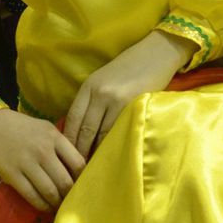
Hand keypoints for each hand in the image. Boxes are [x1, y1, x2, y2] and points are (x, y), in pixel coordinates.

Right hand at [0, 107, 85, 210]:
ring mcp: (26, 164)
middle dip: (71, 195)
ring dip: (57, 203)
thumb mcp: (46, 129)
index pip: (78, 163)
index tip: (82, 185)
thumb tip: (78, 169)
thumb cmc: (22, 127)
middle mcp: (43, 151)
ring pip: (50, 191)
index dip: (83, 178)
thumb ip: (62, 146)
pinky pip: (31, 196)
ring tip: (60, 206)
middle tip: (72, 201)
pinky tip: (46, 207)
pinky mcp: (11, 175)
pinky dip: (42, 205)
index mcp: (55, 137)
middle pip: (65, 181)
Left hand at [63, 29, 187, 157]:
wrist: (155, 54)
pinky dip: (112, 145)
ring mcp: (116, 100)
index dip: (68, 139)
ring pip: (100, 133)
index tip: (66, 155)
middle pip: (84, 129)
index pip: (72, 118)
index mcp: (89, 86)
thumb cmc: (129, 69)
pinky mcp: (133, 106)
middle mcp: (99, 93)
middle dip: (80, 151)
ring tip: (92, 167)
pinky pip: (118, 131)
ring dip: (95, 151)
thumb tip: (80, 130)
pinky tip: (110, 154)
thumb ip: (92, 101)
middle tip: (77, 169)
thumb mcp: (103, 80)